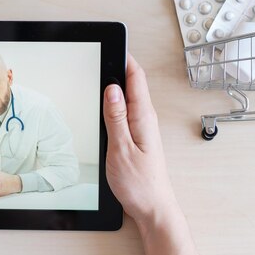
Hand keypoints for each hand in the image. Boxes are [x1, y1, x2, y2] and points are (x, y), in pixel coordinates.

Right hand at [103, 54, 176, 225]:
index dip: (124, 58)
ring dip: (116, 83)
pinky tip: (106, 102)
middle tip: (101, 54)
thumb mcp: (121, 149)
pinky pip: (126, 110)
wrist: (153, 208)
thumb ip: (116, 118)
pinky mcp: (137, 136)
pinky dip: (115, 101)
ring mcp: (142, 127)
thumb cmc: (139, 184)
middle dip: (117, 66)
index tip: (111, 46)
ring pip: (128, 96)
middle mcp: (145, 118)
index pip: (135, 78)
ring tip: (101, 70)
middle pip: (132, 83)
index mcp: (143, 117)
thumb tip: (111, 90)